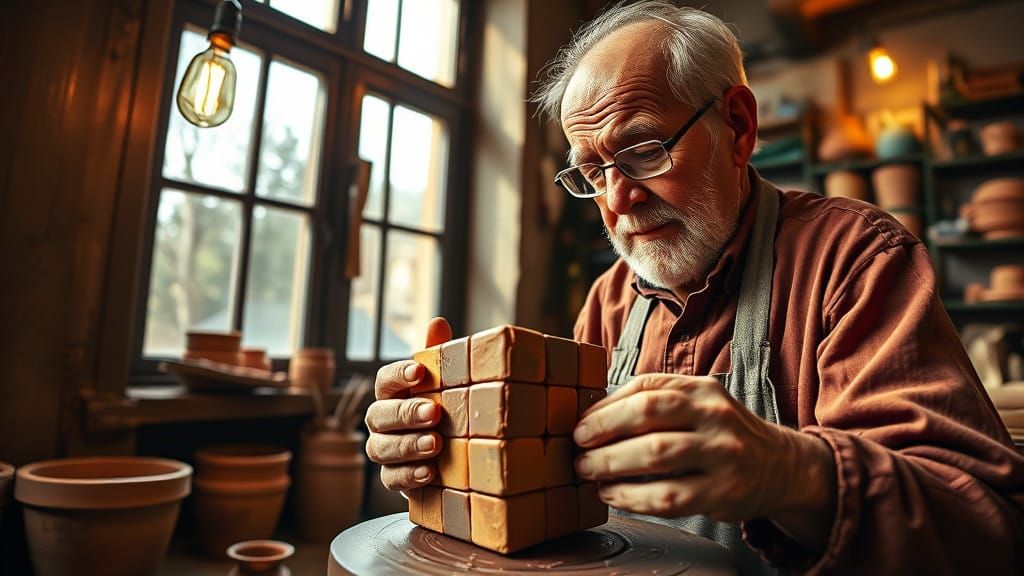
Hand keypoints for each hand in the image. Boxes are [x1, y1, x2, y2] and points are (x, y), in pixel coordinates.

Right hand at [364, 317, 451, 490]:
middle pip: (379, 415)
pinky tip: (430, 473)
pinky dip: (409, 476)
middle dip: (405, 414)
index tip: (419, 372)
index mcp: (393, 393)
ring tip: (436, 444)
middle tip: (434, 413)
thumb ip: (440, 355)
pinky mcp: (393, 478)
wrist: (454, 453)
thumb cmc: (446, 407)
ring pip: (381, 448)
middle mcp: (381, 421)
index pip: (384, 380)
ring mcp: (384, 450)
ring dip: (407, 446)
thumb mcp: (447, 382)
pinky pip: (391, 479)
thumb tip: (438, 322)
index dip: (398, 375)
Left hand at [573, 374, 833, 529]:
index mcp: (702, 389)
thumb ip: (653, 401)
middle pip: (647, 416)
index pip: (645, 388)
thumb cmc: (719, 433)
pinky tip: (613, 494)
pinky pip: (667, 496)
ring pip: (655, 456)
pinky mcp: (722, 493)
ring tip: (588, 472)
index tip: (579, 425)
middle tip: (577, 448)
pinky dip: (632, 497)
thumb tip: (592, 414)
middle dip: (603, 433)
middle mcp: (715, 416)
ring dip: (612, 465)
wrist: (780, 466)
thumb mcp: (697, 403)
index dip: (605, 408)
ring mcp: (722, 454)